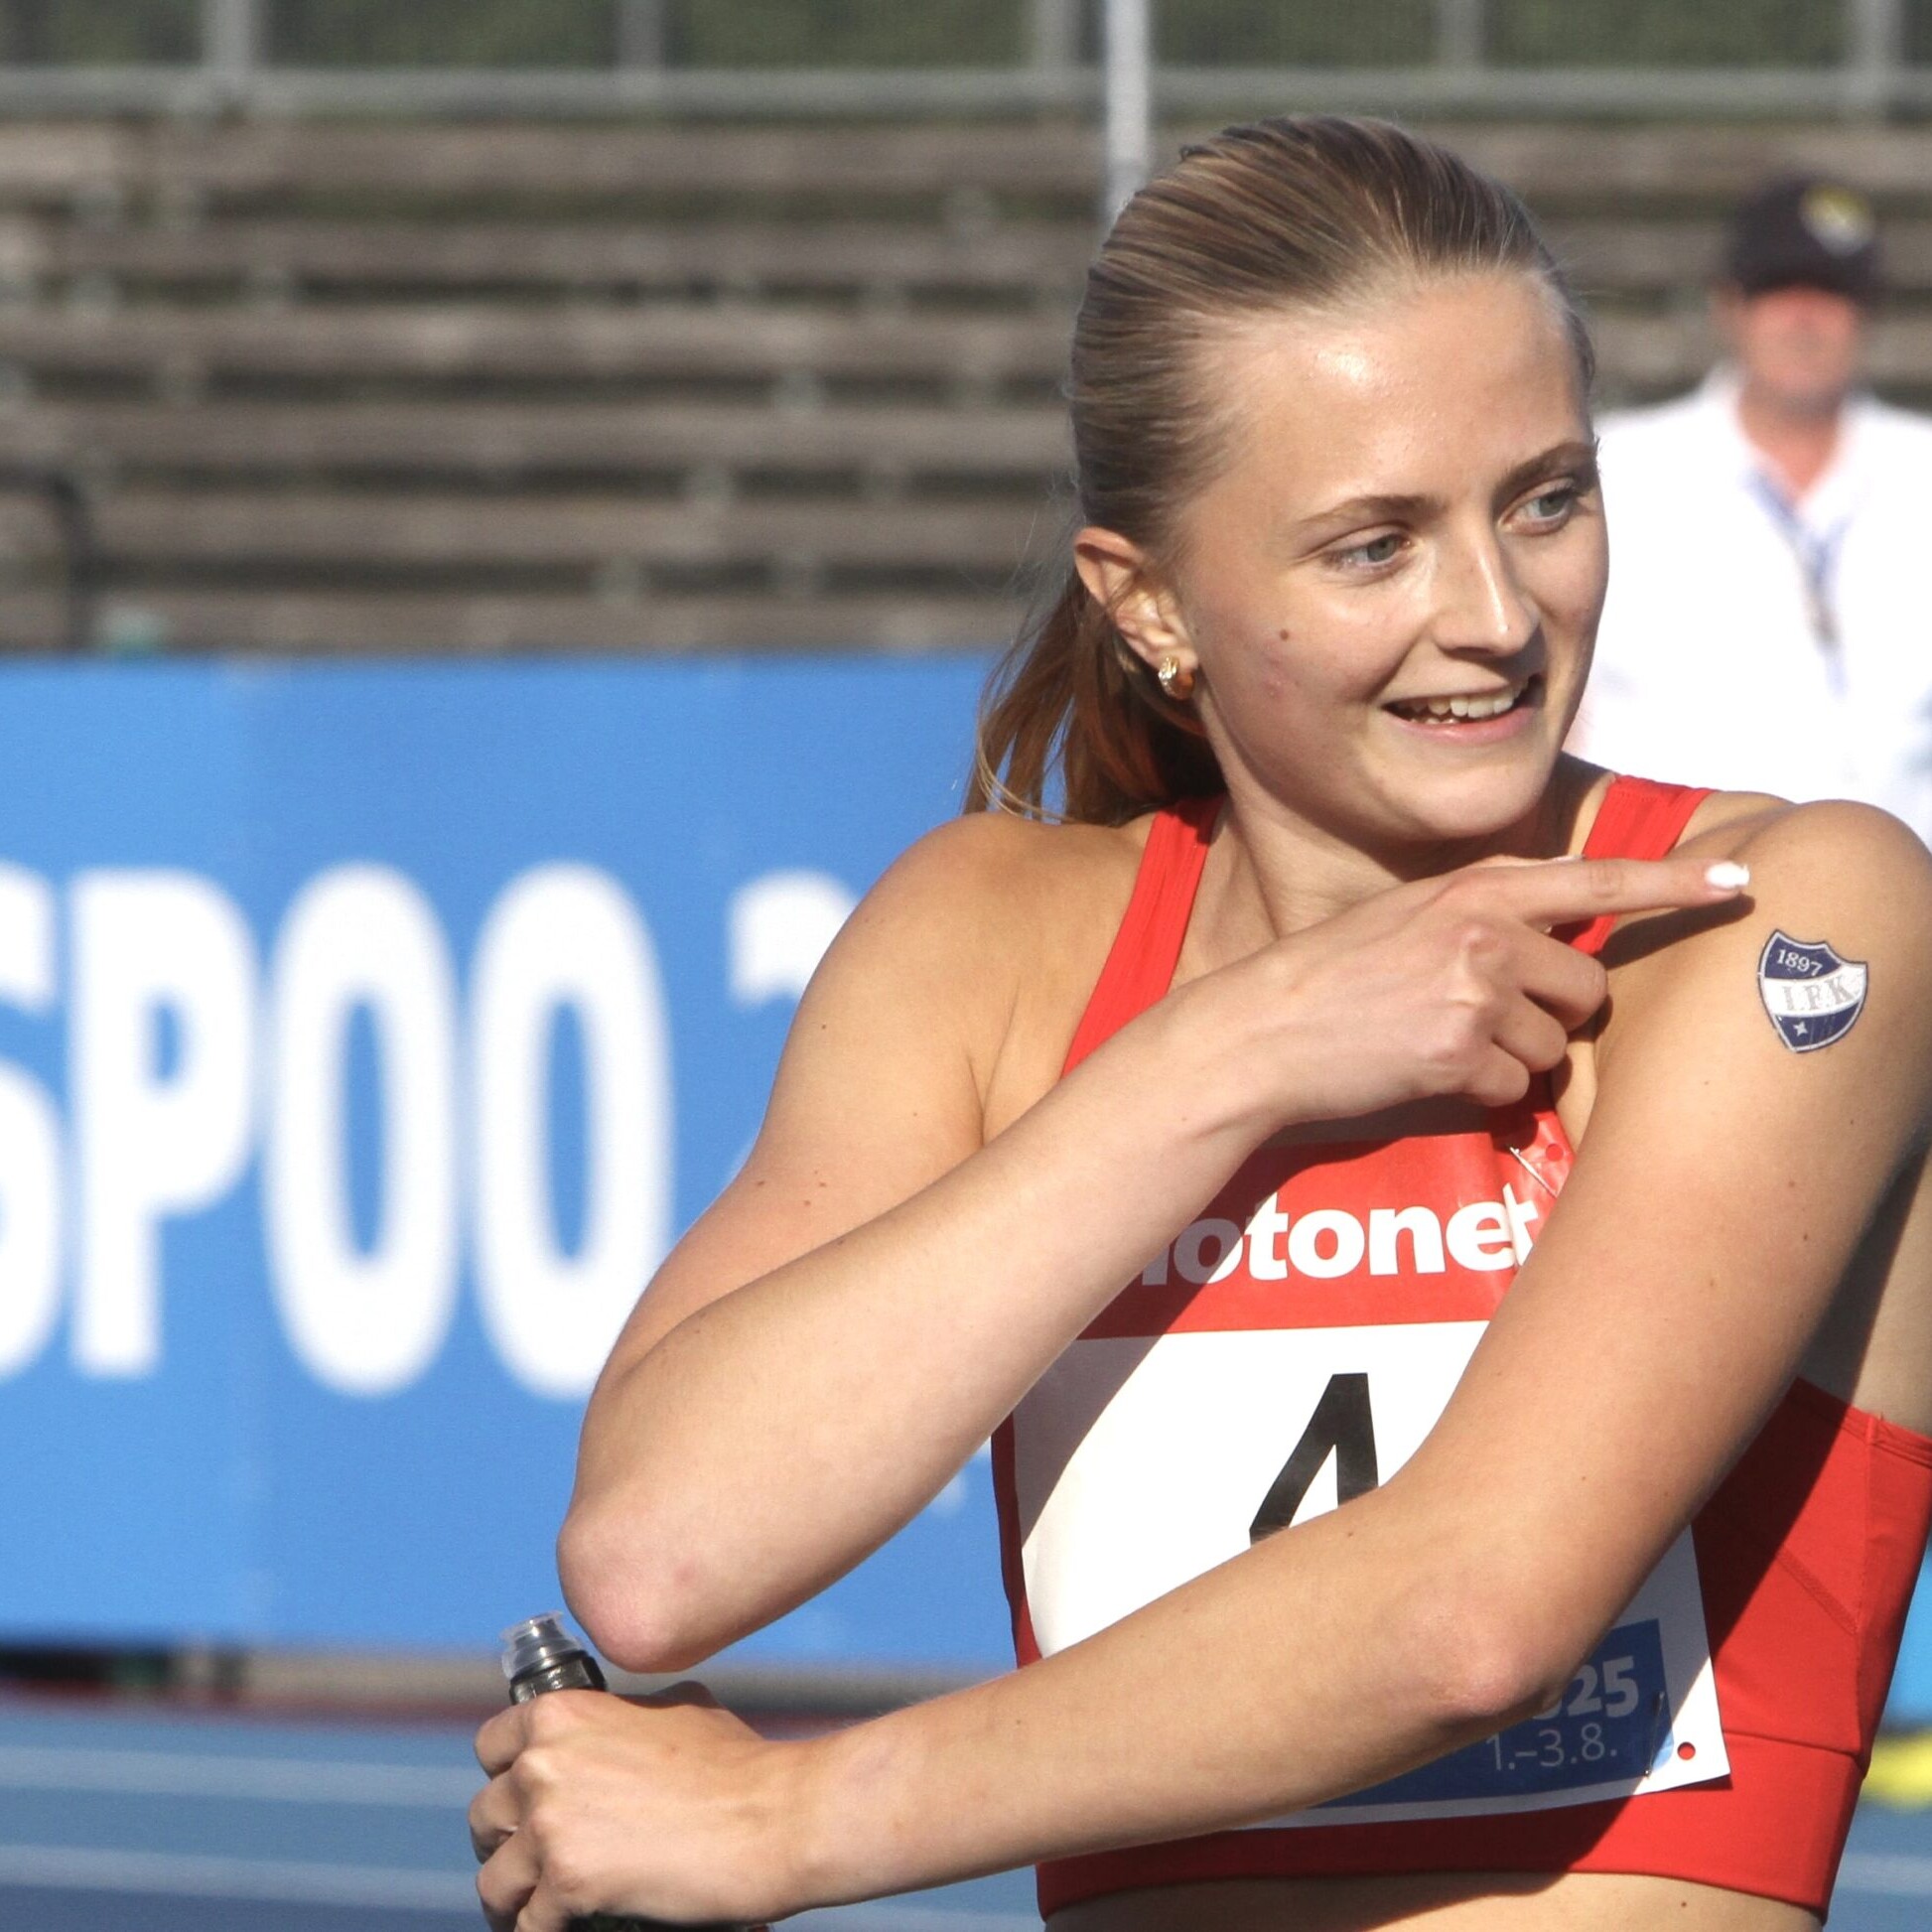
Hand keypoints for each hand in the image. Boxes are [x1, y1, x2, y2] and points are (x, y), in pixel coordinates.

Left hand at [470, 1683, 800, 1930]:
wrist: (772, 1816)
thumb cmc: (737, 1764)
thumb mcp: (677, 1707)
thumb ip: (624, 1717)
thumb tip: (615, 1728)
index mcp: (562, 1713)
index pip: (491, 1746)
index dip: (507, 1776)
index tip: (525, 1801)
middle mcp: (543, 1763)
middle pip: (485, 1817)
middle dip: (509, 1841)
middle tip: (539, 1861)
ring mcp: (551, 1825)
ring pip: (494, 1880)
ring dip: (518, 1897)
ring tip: (542, 1908)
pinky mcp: (567, 1883)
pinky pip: (525, 1926)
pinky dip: (542, 1931)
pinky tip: (569, 1927)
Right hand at [1203, 851, 1747, 1127]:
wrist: (1259, 1032)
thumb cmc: (1330, 978)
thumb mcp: (1409, 916)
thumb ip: (1486, 911)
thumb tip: (1564, 918)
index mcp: (1474, 888)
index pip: (1597, 880)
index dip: (1676, 883)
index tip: (1740, 882)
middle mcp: (1483, 930)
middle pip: (1586, 986)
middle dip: (1551, 1015)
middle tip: (1478, 1019)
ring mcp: (1473, 990)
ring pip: (1554, 1045)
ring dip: (1511, 1059)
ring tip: (1437, 1044)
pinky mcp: (1459, 1052)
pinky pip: (1512, 1089)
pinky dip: (1478, 1094)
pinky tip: (1422, 1072)